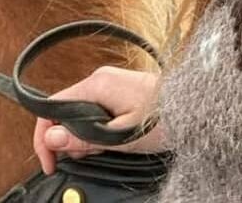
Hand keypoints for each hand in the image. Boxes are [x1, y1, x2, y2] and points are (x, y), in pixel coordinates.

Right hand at [32, 66, 165, 174]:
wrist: (195, 108)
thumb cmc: (163, 120)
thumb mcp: (120, 137)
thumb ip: (83, 138)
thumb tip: (51, 139)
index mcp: (96, 85)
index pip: (53, 106)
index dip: (45, 136)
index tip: (51, 162)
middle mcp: (100, 78)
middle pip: (66, 110)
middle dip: (69, 139)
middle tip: (88, 157)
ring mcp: (110, 82)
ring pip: (82, 111)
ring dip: (85, 135)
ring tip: (108, 149)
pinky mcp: (120, 89)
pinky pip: (97, 108)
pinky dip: (98, 128)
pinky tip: (114, 139)